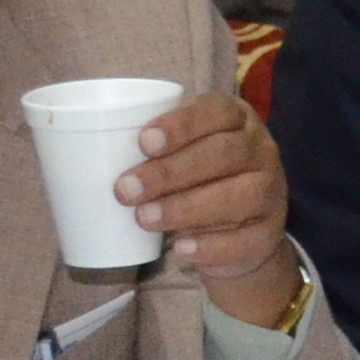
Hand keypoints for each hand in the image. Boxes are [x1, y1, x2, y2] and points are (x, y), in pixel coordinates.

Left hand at [113, 93, 300, 314]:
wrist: (241, 232)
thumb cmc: (197, 180)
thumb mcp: (181, 155)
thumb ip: (153, 150)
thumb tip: (87, 157)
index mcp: (236, 119)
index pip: (215, 111)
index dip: (181, 125)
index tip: (143, 142)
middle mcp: (260, 150)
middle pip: (223, 154)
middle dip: (170, 172)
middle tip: (125, 190)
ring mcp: (271, 191)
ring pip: (237, 196)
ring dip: (185, 208)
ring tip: (144, 219)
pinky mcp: (270, 232)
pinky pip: (246, 239)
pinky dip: (211, 245)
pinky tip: (181, 248)